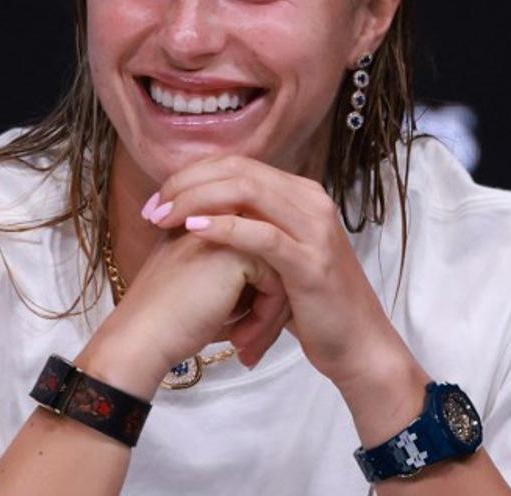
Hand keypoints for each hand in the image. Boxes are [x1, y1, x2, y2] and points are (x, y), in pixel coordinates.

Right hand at [94, 227, 288, 394]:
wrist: (142, 335)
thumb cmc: (168, 320)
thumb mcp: (204, 286)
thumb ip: (234, 275)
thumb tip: (275, 285)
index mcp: (207, 219)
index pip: (257, 249)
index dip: (259, 292)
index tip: (248, 328)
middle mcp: (219, 217)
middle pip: (272, 257)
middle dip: (270, 305)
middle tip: (252, 342)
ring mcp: (230, 229)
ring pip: (280, 270)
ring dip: (270, 315)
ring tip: (249, 346)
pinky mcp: (239, 250)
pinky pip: (278, 282)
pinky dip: (266, 317)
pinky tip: (241, 339)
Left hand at [148, 156, 416, 389]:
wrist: (358, 345)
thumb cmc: (313, 305)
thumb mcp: (279, 257)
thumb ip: (252, 229)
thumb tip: (202, 215)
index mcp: (301, 194)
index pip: (237, 164)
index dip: (191, 176)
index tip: (157, 201)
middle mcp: (310, 200)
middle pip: (237, 169)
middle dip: (186, 184)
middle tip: (152, 210)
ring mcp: (314, 228)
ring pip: (247, 191)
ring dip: (196, 200)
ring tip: (163, 218)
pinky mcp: (310, 261)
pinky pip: (261, 233)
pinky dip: (224, 226)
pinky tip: (193, 230)